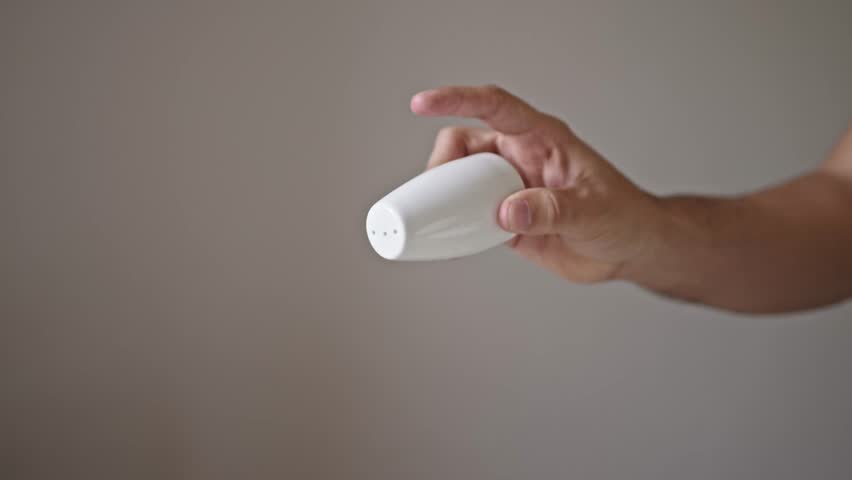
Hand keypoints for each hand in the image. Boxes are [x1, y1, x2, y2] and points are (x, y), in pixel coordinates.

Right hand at [411, 85, 656, 282]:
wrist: (629, 249)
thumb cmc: (623, 216)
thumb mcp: (593, 211)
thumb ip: (551, 209)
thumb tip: (506, 211)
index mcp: (542, 139)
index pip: (495, 108)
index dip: (458, 100)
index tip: (423, 104)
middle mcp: (520, 158)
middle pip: (464, 146)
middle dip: (442, 164)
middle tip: (437, 194)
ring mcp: (509, 188)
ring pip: (460, 182)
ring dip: (444, 198)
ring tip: (436, 220)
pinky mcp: (504, 218)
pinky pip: (468, 216)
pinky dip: (454, 227)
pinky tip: (449, 240)